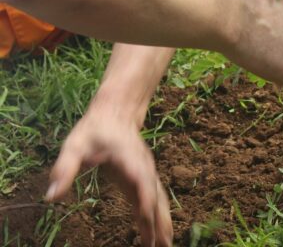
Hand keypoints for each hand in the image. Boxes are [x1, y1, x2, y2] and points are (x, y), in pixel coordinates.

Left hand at [45, 106, 171, 246]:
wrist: (116, 114)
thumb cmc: (94, 130)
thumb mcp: (75, 146)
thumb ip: (64, 170)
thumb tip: (51, 198)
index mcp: (130, 158)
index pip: (141, 180)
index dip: (144, 198)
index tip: (144, 217)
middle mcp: (144, 168)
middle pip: (156, 196)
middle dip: (159, 221)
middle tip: (162, 245)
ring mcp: (147, 175)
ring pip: (159, 201)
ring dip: (163, 224)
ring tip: (166, 246)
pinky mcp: (143, 180)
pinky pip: (154, 201)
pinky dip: (158, 218)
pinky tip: (158, 235)